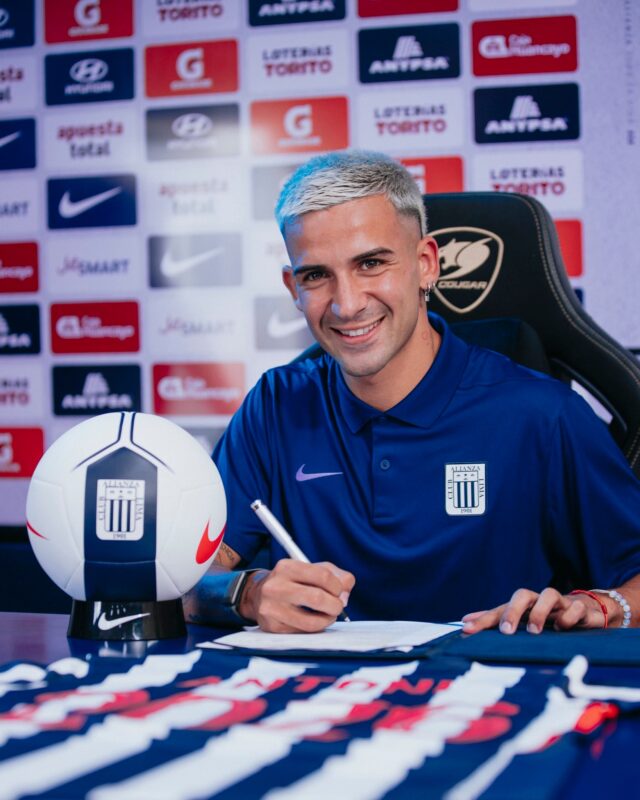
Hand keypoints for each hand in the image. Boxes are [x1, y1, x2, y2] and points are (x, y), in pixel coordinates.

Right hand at [239, 559, 354, 632]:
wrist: (258, 595)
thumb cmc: (293, 581)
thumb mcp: (312, 569)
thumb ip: (337, 576)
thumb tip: (345, 597)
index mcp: (287, 567)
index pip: (323, 576)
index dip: (338, 586)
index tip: (339, 592)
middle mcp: (276, 586)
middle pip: (317, 598)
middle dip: (335, 606)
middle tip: (337, 607)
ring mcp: (271, 608)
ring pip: (311, 622)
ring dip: (327, 620)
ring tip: (328, 616)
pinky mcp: (272, 627)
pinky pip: (302, 632)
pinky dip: (314, 628)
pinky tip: (312, 621)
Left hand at [461, 587, 606, 634]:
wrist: (587, 610)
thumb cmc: (549, 618)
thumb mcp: (525, 623)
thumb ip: (497, 622)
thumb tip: (464, 622)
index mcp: (524, 607)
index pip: (500, 610)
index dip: (484, 619)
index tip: (467, 628)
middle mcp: (539, 601)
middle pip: (522, 595)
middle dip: (512, 611)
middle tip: (506, 631)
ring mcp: (560, 603)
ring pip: (549, 594)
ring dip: (540, 612)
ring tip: (534, 631)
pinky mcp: (581, 609)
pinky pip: (577, 607)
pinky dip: (570, 616)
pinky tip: (564, 628)